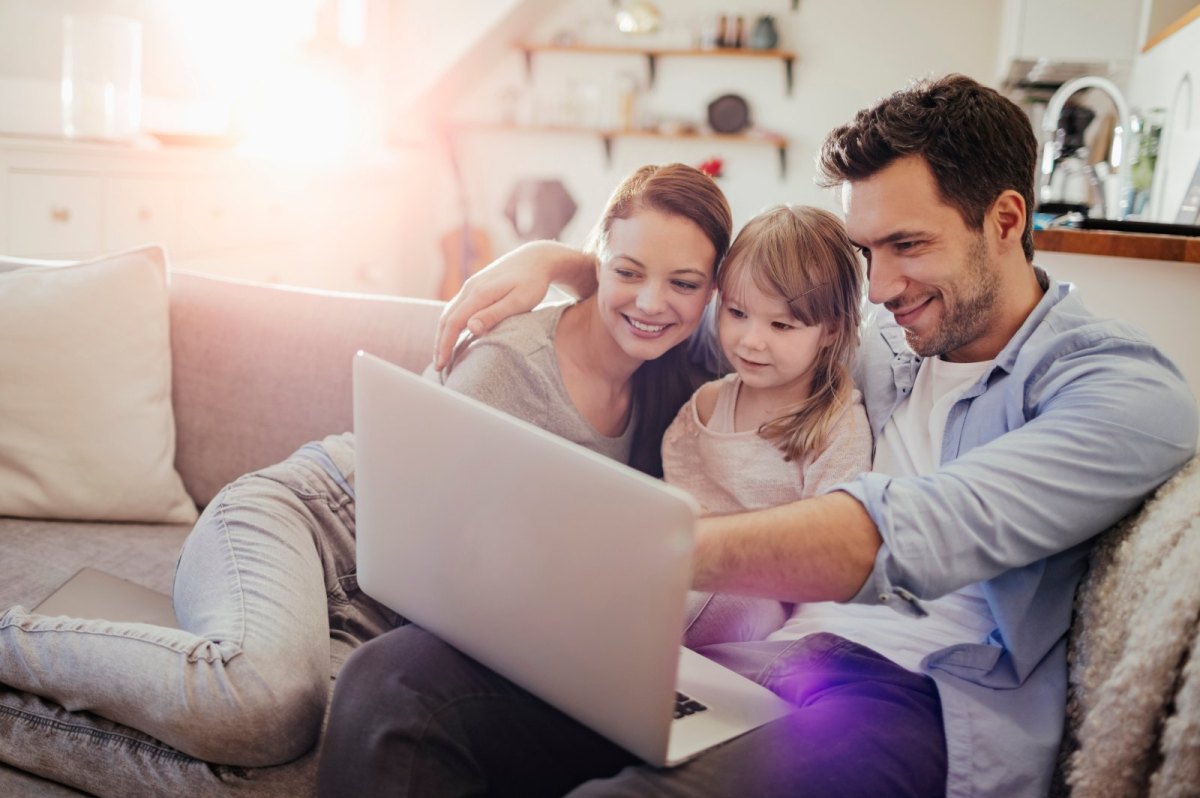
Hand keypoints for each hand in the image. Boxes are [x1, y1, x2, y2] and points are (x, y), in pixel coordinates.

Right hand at [433, 241, 596, 368]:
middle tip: (439, 366)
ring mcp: (471, 286)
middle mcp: (470, 288)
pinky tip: (453, 336)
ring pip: (449, 313)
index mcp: (479, 293)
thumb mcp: (519, 301)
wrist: (535, 258)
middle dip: (440, 343)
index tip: (442, 364)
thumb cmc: (533, 282)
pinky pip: (457, 308)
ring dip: (443, 334)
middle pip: (446, 318)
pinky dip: (450, 324)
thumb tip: (470, 328)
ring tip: (443, 355)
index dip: (445, 344)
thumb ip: (495, 314)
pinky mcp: (475, 287)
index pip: (453, 322)